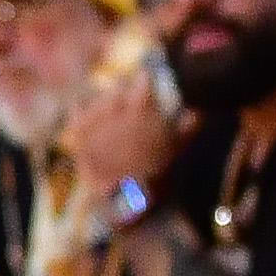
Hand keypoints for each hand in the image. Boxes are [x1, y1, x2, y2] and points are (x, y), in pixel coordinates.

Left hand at [66, 63, 184, 206]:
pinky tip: (92, 115)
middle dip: (125, 89)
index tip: (148, 81)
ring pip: (98, 95)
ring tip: (113, 109)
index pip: (142, 78)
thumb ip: (189, 124)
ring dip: (106, 99)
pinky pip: (77, 108)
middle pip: (117, 84)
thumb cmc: (156, 172)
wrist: (124, 197)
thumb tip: (198, 109)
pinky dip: (84, 109)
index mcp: (141, 107)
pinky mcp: (77, 131)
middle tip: (130, 96)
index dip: (145, 79)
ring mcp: (92, 118)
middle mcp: (114, 107)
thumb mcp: (178, 148)